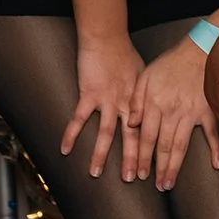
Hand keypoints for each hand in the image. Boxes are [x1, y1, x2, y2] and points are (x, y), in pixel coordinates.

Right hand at [63, 34, 143, 176]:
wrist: (107, 39)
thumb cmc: (125, 56)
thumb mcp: (144, 78)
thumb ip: (145, 99)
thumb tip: (153, 114)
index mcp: (141, 102)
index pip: (148, 131)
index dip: (151, 150)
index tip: (154, 168)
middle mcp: (127, 104)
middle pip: (132, 137)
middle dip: (133, 159)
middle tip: (133, 180)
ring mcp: (107, 100)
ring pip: (106, 133)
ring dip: (101, 154)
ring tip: (96, 173)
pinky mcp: (89, 94)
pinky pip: (79, 118)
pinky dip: (71, 134)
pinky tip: (64, 150)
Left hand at [126, 39, 218, 190]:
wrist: (199, 49)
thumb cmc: (170, 63)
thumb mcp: (145, 76)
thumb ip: (135, 100)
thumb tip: (130, 124)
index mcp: (155, 105)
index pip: (145, 137)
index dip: (141, 157)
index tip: (138, 175)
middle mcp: (173, 112)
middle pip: (163, 146)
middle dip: (158, 169)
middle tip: (157, 187)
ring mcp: (192, 113)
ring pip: (182, 145)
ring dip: (176, 166)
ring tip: (171, 183)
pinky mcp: (208, 110)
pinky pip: (212, 133)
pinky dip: (215, 149)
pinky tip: (216, 164)